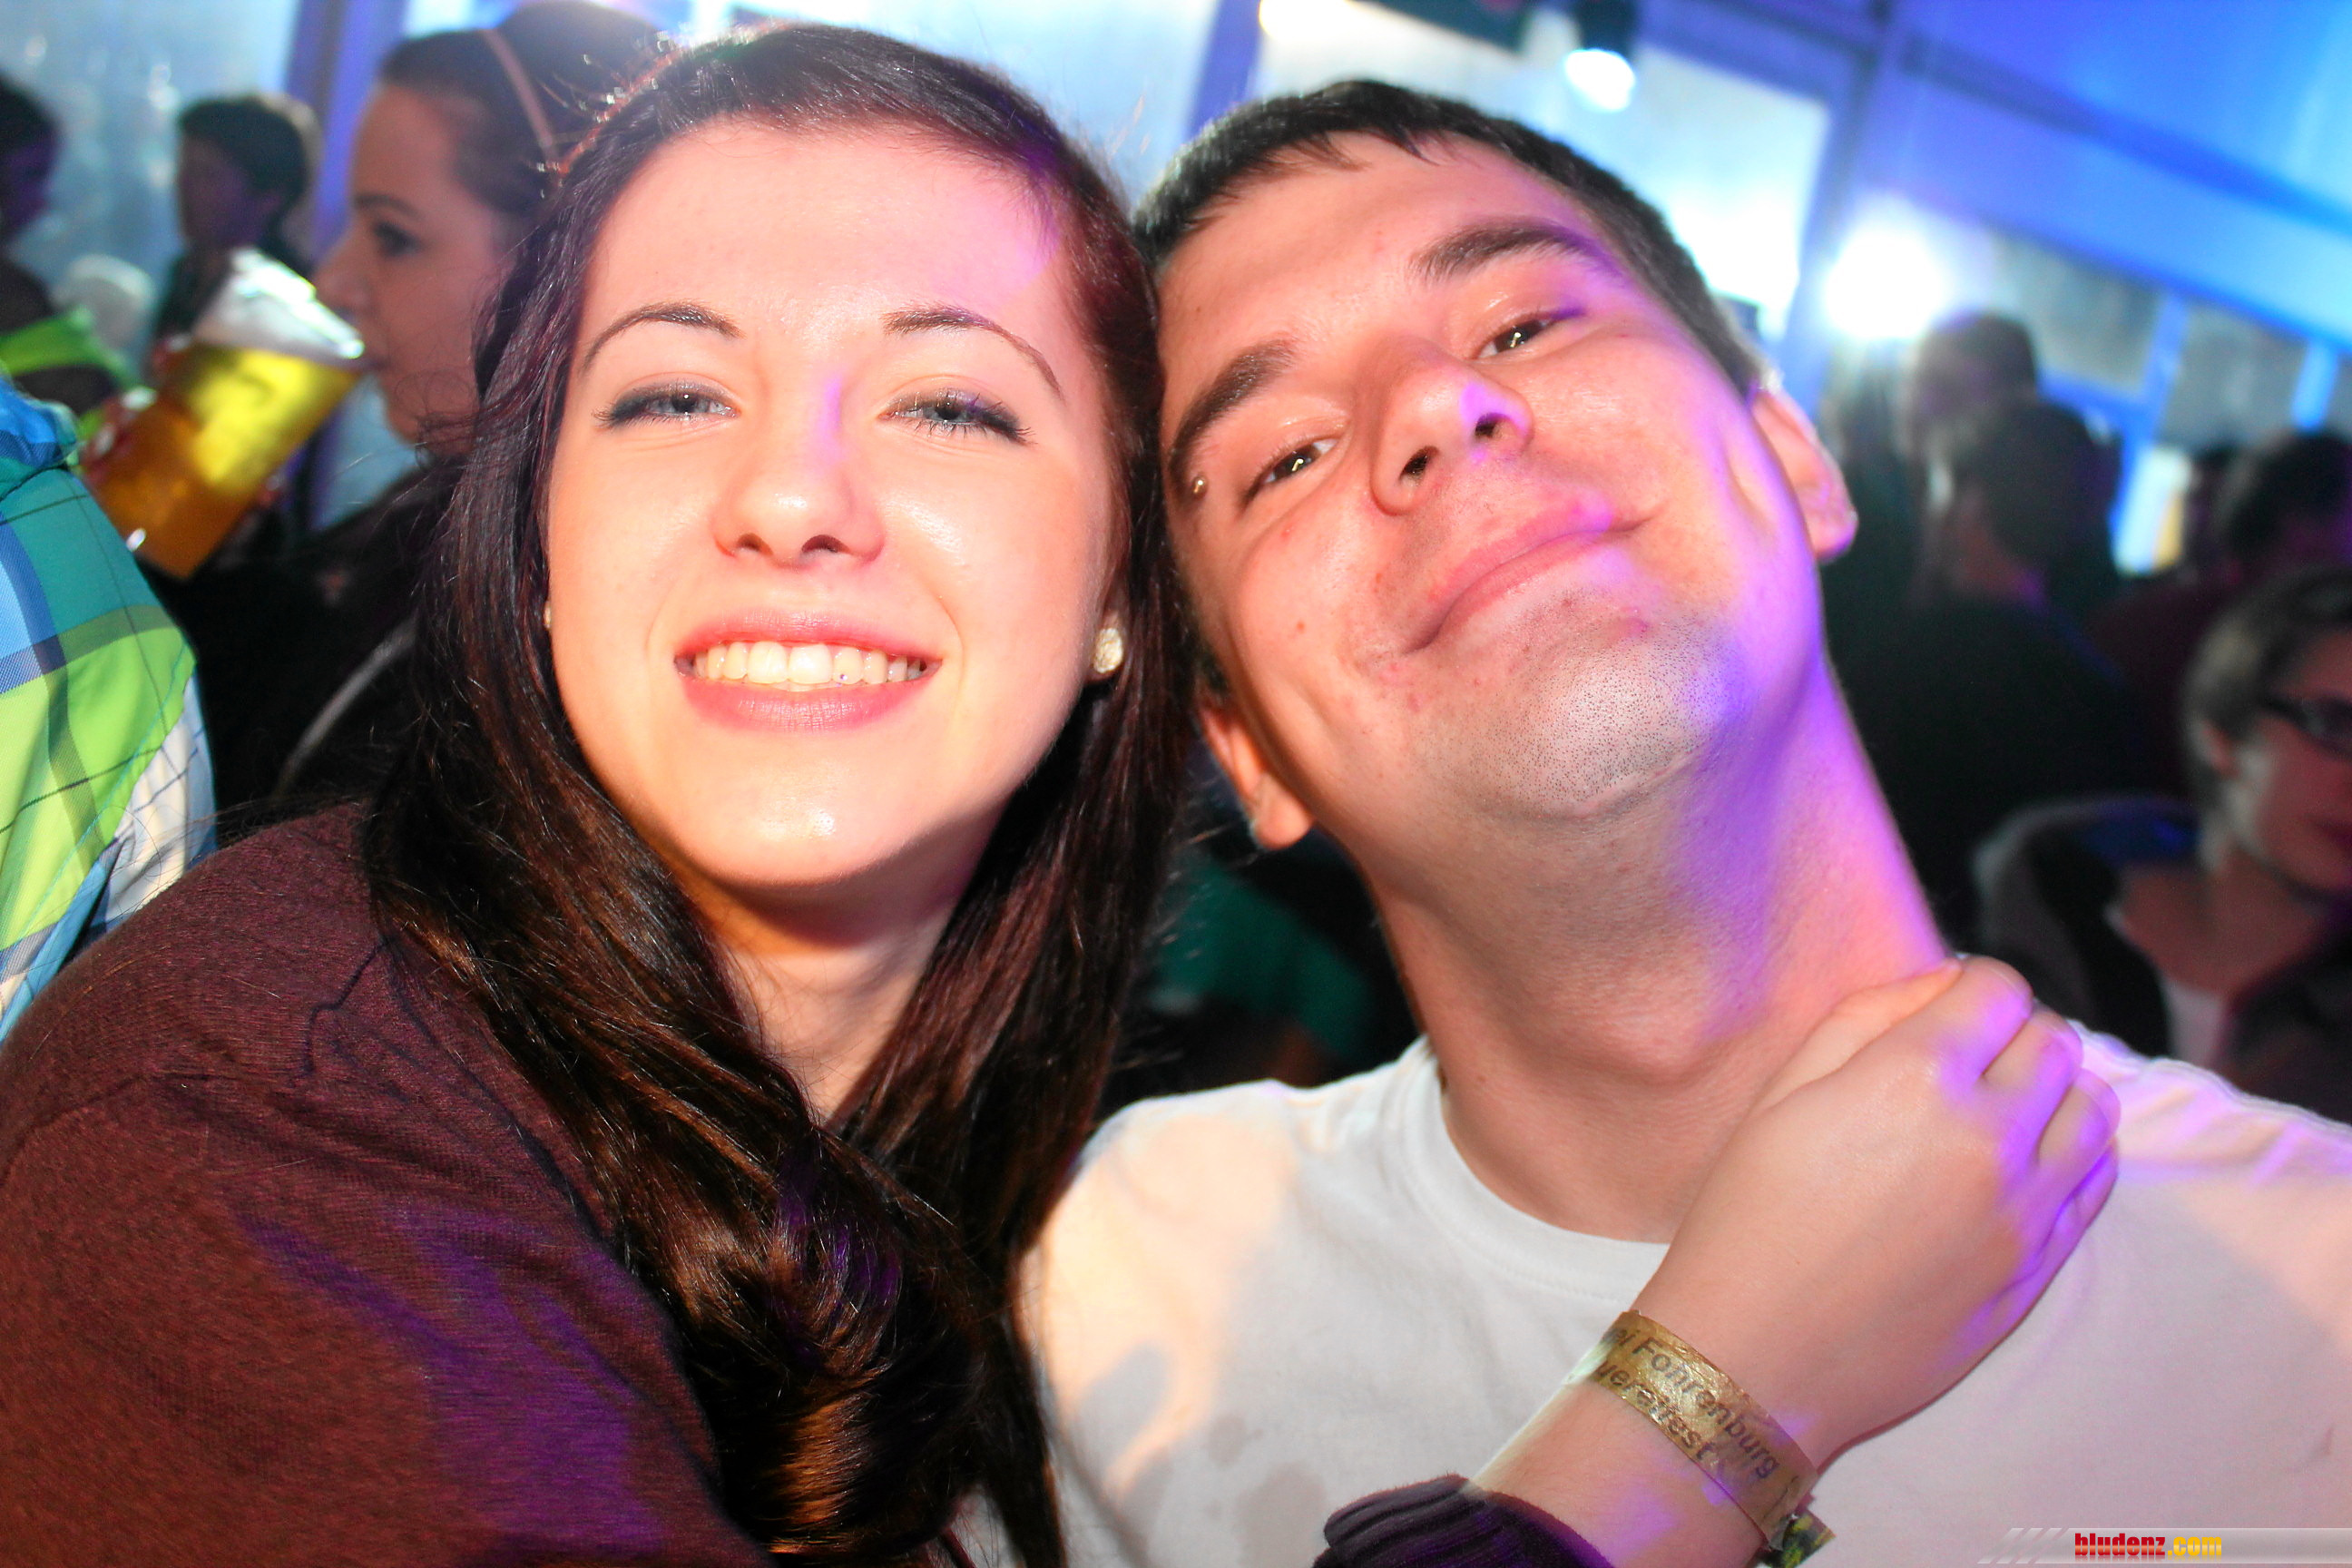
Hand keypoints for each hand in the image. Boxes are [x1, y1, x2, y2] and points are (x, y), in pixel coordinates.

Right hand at [1633, 957, 2119, 1461]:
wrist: (1756, 1358)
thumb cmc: (1747, 1220)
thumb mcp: (1779, 1096)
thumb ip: (1864, 1018)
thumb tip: (1941, 982)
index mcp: (1913, 1080)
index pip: (1998, 990)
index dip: (1972, 986)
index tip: (1948, 1007)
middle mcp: (1986, 1137)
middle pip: (2055, 1041)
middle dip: (2014, 1032)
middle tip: (1970, 1055)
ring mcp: (2022, 1209)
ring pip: (2094, 1107)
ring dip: (2056, 1088)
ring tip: (2006, 1106)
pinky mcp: (2036, 1267)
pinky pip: (2095, 1180)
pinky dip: (2074, 1150)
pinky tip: (2024, 1159)